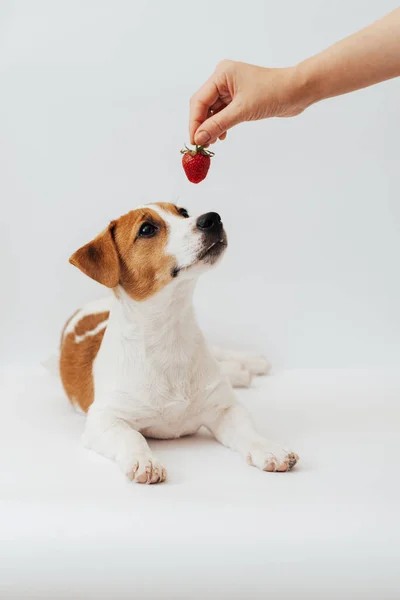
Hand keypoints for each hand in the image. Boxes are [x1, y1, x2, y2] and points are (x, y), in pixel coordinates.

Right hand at [189, 60, 308, 145]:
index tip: (194, 141)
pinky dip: (220, 125)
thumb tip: (199, 138)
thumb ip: (218, 124)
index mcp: (222, 74)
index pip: (199, 100)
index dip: (195, 122)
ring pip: (212, 111)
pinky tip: (221, 136)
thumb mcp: (242, 111)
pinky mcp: (239, 98)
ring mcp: (231, 89)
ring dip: (211, 127)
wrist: (297, 91)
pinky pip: (222, 113)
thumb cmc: (273, 93)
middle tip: (201, 145)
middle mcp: (223, 79)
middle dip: (201, 125)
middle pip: (203, 105)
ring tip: (211, 143)